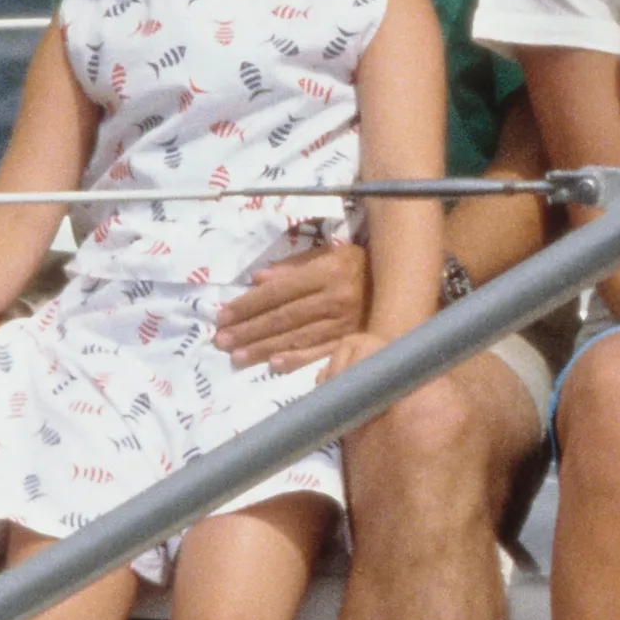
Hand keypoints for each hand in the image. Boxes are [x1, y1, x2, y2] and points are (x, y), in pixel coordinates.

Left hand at [217, 236, 372, 372]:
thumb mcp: (327, 253)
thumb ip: (293, 266)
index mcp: (326, 272)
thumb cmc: (356, 264)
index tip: (223, 316)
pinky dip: (297, 359)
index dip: (248, 305)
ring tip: (237, 357)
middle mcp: (335, 298)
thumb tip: (257, 280)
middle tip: (221, 341)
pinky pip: (321, 352)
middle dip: (249, 330)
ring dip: (264, 349)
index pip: (278, 292)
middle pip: (283, 317)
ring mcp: (344, 322)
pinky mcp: (352, 339)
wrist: (398, 281)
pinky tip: (275, 366)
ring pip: (297, 337)